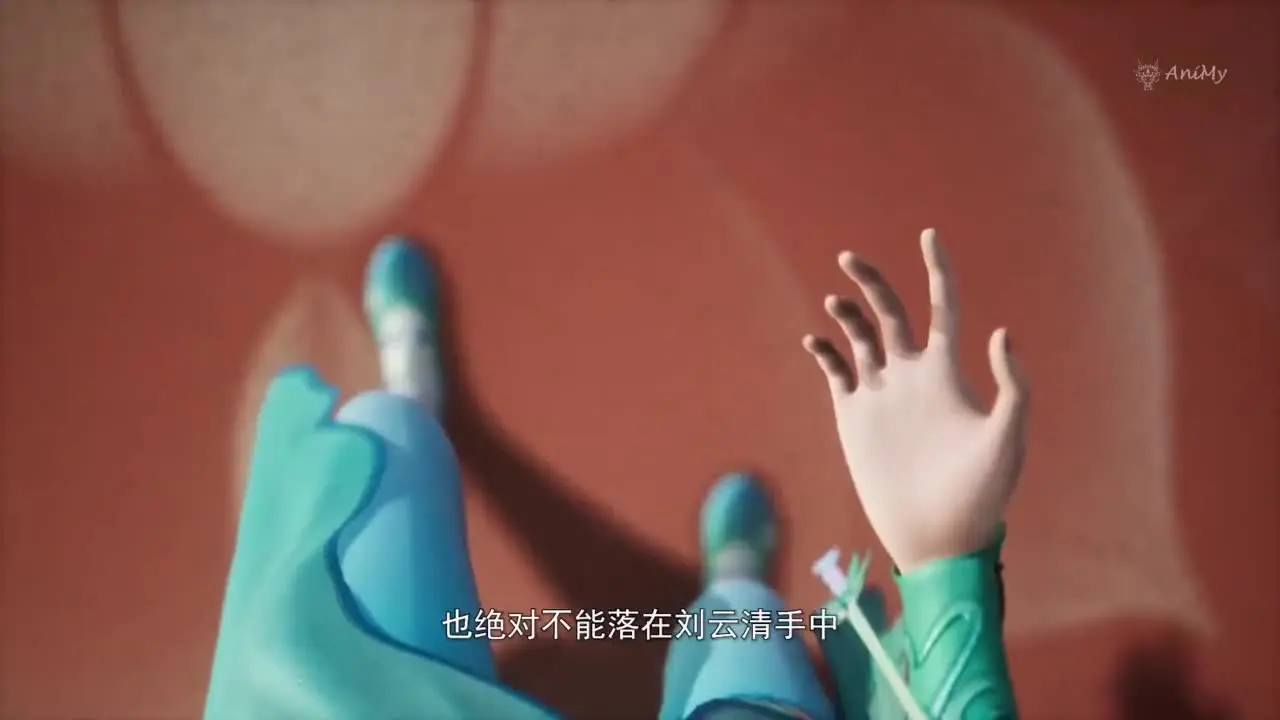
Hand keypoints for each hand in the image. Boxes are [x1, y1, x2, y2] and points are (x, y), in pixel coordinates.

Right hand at [802, 229, 1028, 572]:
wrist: (939, 535)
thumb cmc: (982, 494)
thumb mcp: (1006, 440)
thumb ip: (1010, 387)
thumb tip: (1000, 332)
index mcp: (947, 373)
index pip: (941, 307)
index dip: (936, 269)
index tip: (929, 235)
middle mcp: (911, 376)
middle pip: (890, 312)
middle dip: (871, 282)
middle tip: (849, 256)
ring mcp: (881, 396)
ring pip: (859, 338)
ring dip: (846, 315)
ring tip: (834, 299)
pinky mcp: (854, 419)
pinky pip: (836, 374)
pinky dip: (824, 354)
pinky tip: (814, 340)